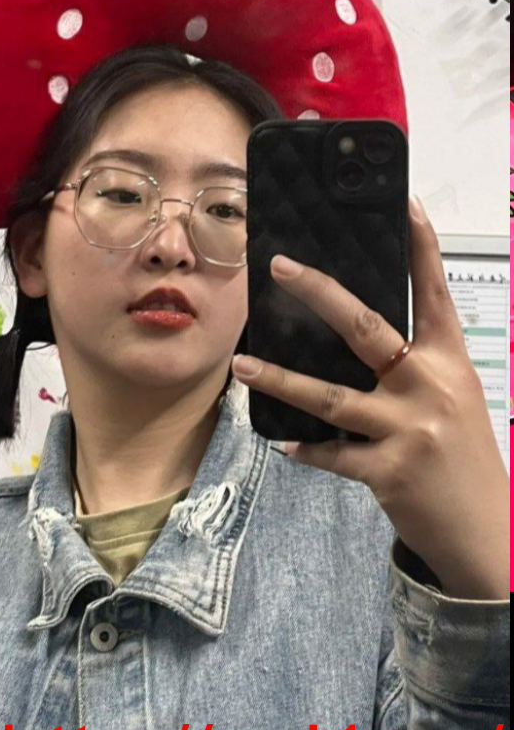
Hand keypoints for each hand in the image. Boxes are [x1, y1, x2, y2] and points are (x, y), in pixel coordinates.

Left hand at [232, 197, 509, 600]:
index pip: (434, 290)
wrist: (488, 529)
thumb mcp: (453, 395)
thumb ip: (414, 363)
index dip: (421, 244)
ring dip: (280, 379)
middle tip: (279, 266)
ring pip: (330, 397)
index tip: (403, 201)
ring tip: (242, 364)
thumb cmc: (464, 453)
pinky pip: (332, 454)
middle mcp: (430, 386)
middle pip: (365, 327)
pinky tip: (282, 441)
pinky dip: (305, 448)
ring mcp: (409, 429)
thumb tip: (351, 331)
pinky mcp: (389, 471)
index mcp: (449, 360)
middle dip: (318, 292)